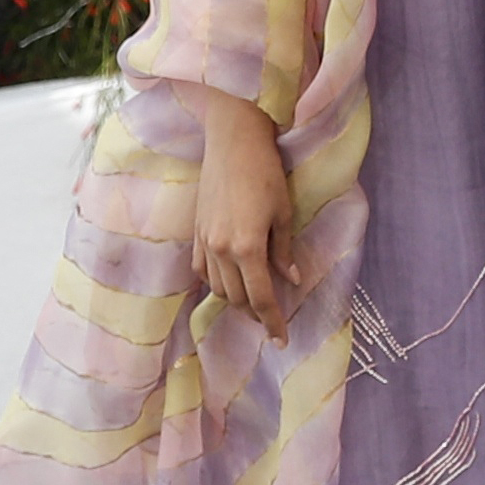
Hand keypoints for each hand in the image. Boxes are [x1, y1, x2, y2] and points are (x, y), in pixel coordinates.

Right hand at [190, 98, 298, 329]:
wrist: (232, 144)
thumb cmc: (266, 174)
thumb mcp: (284, 213)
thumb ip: (283, 251)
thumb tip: (289, 280)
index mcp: (247, 247)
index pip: (260, 298)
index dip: (272, 322)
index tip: (281, 340)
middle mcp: (221, 250)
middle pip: (236, 298)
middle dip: (254, 314)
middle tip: (271, 323)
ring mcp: (204, 242)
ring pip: (216, 287)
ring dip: (235, 300)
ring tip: (253, 305)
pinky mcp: (195, 233)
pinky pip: (201, 270)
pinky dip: (215, 282)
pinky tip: (228, 283)